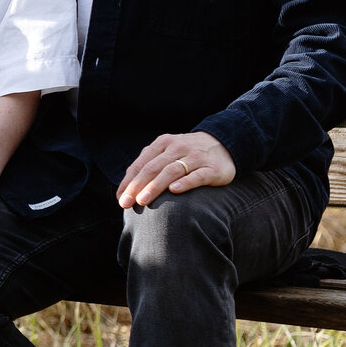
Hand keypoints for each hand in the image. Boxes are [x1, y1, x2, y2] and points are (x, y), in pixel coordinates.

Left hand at [117, 132, 235, 208]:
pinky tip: (174, 190)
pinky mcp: (212, 168)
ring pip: (172, 171)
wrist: (225, 143)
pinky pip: (197, 175)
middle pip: (153, 167)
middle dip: (137, 186)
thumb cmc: (188, 154)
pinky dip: (185, 182)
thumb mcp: (167, 153)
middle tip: (126, 203)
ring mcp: (196, 157)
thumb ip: (149, 166)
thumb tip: (125, 190)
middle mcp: (178, 148)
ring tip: (143, 200)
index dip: (129, 181)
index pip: (141, 164)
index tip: (120, 198)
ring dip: (155, 186)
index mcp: (163, 144)